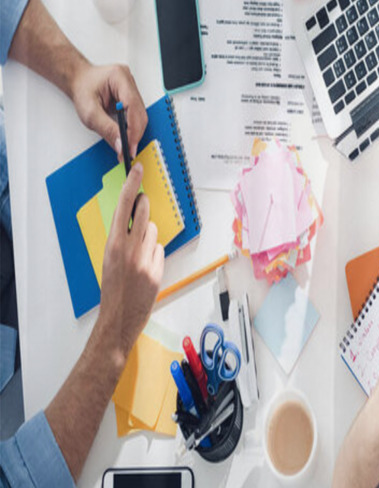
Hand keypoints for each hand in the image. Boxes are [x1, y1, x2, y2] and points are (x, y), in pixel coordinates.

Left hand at [69, 63, 146, 158]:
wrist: (79, 80)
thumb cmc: (82, 89)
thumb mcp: (89, 112)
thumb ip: (106, 129)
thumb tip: (120, 144)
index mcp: (119, 78)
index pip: (133, 106)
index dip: (134, 129)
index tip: (129, 147)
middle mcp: (129, 81)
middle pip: (140, 113)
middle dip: (135, 134)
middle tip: (127, 151)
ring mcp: (133, 88)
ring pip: (141, 115)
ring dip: (134, 132)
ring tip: (126, 146)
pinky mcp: (132, 96)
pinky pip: (137, 115)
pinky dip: (132, 128)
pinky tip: (126, 136)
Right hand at [97, 163, 163, 357]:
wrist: (117, 318)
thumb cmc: (110, 290)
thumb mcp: (109, 260)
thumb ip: (121, 239)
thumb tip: (133, 222)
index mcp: (112, 244)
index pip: (124, 206)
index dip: (132, 185)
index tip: (137, 169)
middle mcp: (129, 249)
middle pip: (144, 213)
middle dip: (143, 206)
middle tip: (141, 205)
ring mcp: (145, 260)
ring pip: (154, 232)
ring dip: (149, 236)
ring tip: (138, 252)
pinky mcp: (157, 270)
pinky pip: (160, 250)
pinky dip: (155, 254)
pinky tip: (146, 266)